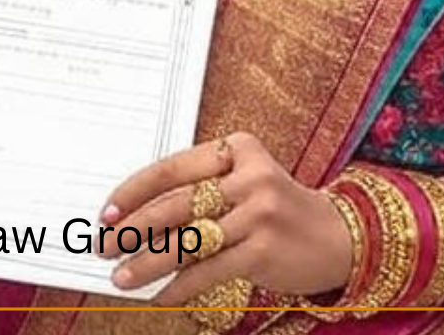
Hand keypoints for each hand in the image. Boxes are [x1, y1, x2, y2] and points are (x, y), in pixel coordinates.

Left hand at [100, 132, 351, 303]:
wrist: (340, 237)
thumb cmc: (278, 209)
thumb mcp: (244, 183)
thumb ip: (200, 190)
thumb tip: (137, 219)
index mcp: (237, 149)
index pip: (171, 168)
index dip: (133, 191)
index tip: (107, 212)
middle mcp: (249, 176)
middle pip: (175, 204)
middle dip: (132, 229)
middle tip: (104, 246)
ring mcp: (259, 212)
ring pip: (188, 240)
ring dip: (148, 262)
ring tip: (121, 276)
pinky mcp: (264, 249)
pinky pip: (209, 270)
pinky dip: (180, 286)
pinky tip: (160, 295)